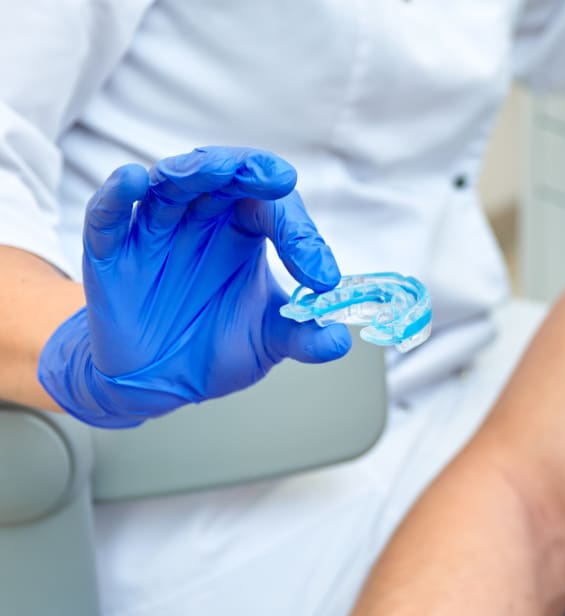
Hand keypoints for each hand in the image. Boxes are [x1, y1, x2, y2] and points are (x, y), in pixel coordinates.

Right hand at [38, 147, 350, 427]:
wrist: (160, 381)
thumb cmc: (215, 345)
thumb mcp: (267, 342)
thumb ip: (303, 337)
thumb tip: (339, 339)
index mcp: (243, 231)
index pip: (273, 210)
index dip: (300, 234)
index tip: (321, 277)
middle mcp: (201, 221)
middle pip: (223, 177)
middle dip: (248, 172)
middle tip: (277, 180)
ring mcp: (155, 232)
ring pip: (169, 185)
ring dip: (191, 172)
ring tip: (214, 169)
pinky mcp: (111, 253)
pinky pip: (109, 215)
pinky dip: (117, 195)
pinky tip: (133, 180)